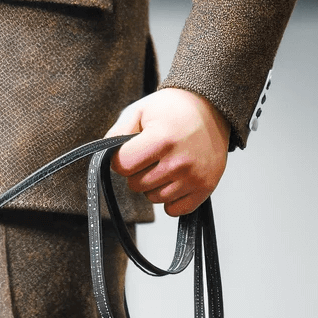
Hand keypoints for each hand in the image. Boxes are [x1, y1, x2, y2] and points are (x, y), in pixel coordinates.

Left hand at [106, 88, 230, 216]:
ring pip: (154, 198)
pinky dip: (171, 199)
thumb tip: (106, 156)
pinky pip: (174, 210)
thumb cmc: (171, 109)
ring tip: (165, 163)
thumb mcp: (140, 111)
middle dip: (138, 171)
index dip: (122, 159)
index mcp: (162, 139)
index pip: (123, 166)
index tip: (131, 149)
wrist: (211, 107)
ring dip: (154, 185)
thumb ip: (117, 133)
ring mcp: (194, 176)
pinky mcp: (205, 187)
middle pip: (136, 185)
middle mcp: (179, 161)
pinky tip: (175, 180)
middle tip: (152, 155)